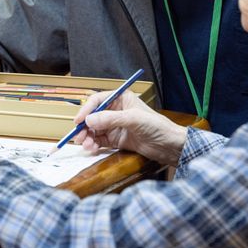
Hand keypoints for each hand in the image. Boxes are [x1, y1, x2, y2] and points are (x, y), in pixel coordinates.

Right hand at [72, 90, 187, 166]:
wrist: (169, 145)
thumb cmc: (157, 126)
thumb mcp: (133, 119)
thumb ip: (110, 119)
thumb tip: (89, 119)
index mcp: (121, 98)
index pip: (97, 100)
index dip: (86, 109)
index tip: (78, 120)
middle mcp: (115, 111)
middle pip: (93, 116)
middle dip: (84, 126)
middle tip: (78, 137)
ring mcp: (115, 126)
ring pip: (94, 129)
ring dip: (87, 137)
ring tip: (87, 145)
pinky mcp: (116, 139)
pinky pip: (99, 140)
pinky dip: (93, 144)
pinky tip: (92, 148)